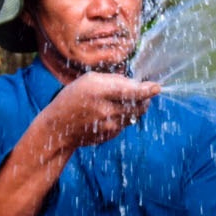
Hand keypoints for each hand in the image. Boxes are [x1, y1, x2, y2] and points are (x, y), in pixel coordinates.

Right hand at [39, 72, 160, 152]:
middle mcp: (105, 110)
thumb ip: (115, 80)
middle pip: (138, 105)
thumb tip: (138, 83)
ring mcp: (109, 126)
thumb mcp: (89, 80)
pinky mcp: (110, 136)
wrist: (58, 128)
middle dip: (145, 98)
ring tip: (121, 101)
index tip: (157, 87)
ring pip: (135, 115)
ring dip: (135, 107)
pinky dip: (124, 117)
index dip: (146, 90)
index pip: (129, 91)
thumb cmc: (74, 98)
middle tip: (145, 92)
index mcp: (98, 91)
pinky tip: (109, 114)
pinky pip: (126, 124)